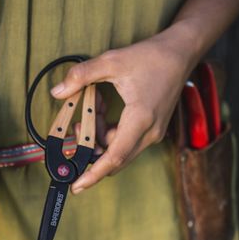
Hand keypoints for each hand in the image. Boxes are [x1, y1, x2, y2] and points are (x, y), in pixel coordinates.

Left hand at [50, 32, 191, 193]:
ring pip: (118, 149)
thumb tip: (57, 92)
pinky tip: (105, 109)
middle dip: (91, 146)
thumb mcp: (111, 61)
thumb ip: (81, 76)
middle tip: (79, 125)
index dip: (93, 175)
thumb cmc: (151, 57)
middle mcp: (150, 132)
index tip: (77, 186)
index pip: (114, 157)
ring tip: (95, 105)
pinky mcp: (153, 129)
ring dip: (100, 135)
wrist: (181, 52)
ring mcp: (153, 133)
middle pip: (113, 157)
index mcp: (140, 119)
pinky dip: (110, 130)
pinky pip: (126, 141)